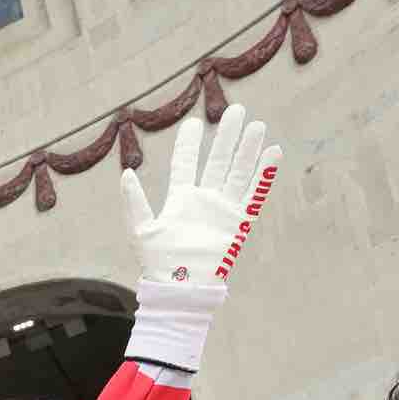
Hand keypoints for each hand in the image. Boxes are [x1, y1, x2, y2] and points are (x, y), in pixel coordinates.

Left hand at [116, 105, 282, 370]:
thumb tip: (125, 173)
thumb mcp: (141, 230)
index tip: (196, 122)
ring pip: (238, 173)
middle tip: (237, 110)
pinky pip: (254, 195)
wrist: (180, 289)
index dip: (190, 144)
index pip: (187, 164)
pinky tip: (273, 154)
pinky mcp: (237, 222)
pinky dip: (263, 176)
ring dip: (248, 150)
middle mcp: (203, 200)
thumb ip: (134, 202)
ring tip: (257, 125)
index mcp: (180, 199)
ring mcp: (222, 210)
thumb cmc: (158, 264)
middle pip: (218, 161)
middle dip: (227, 137)